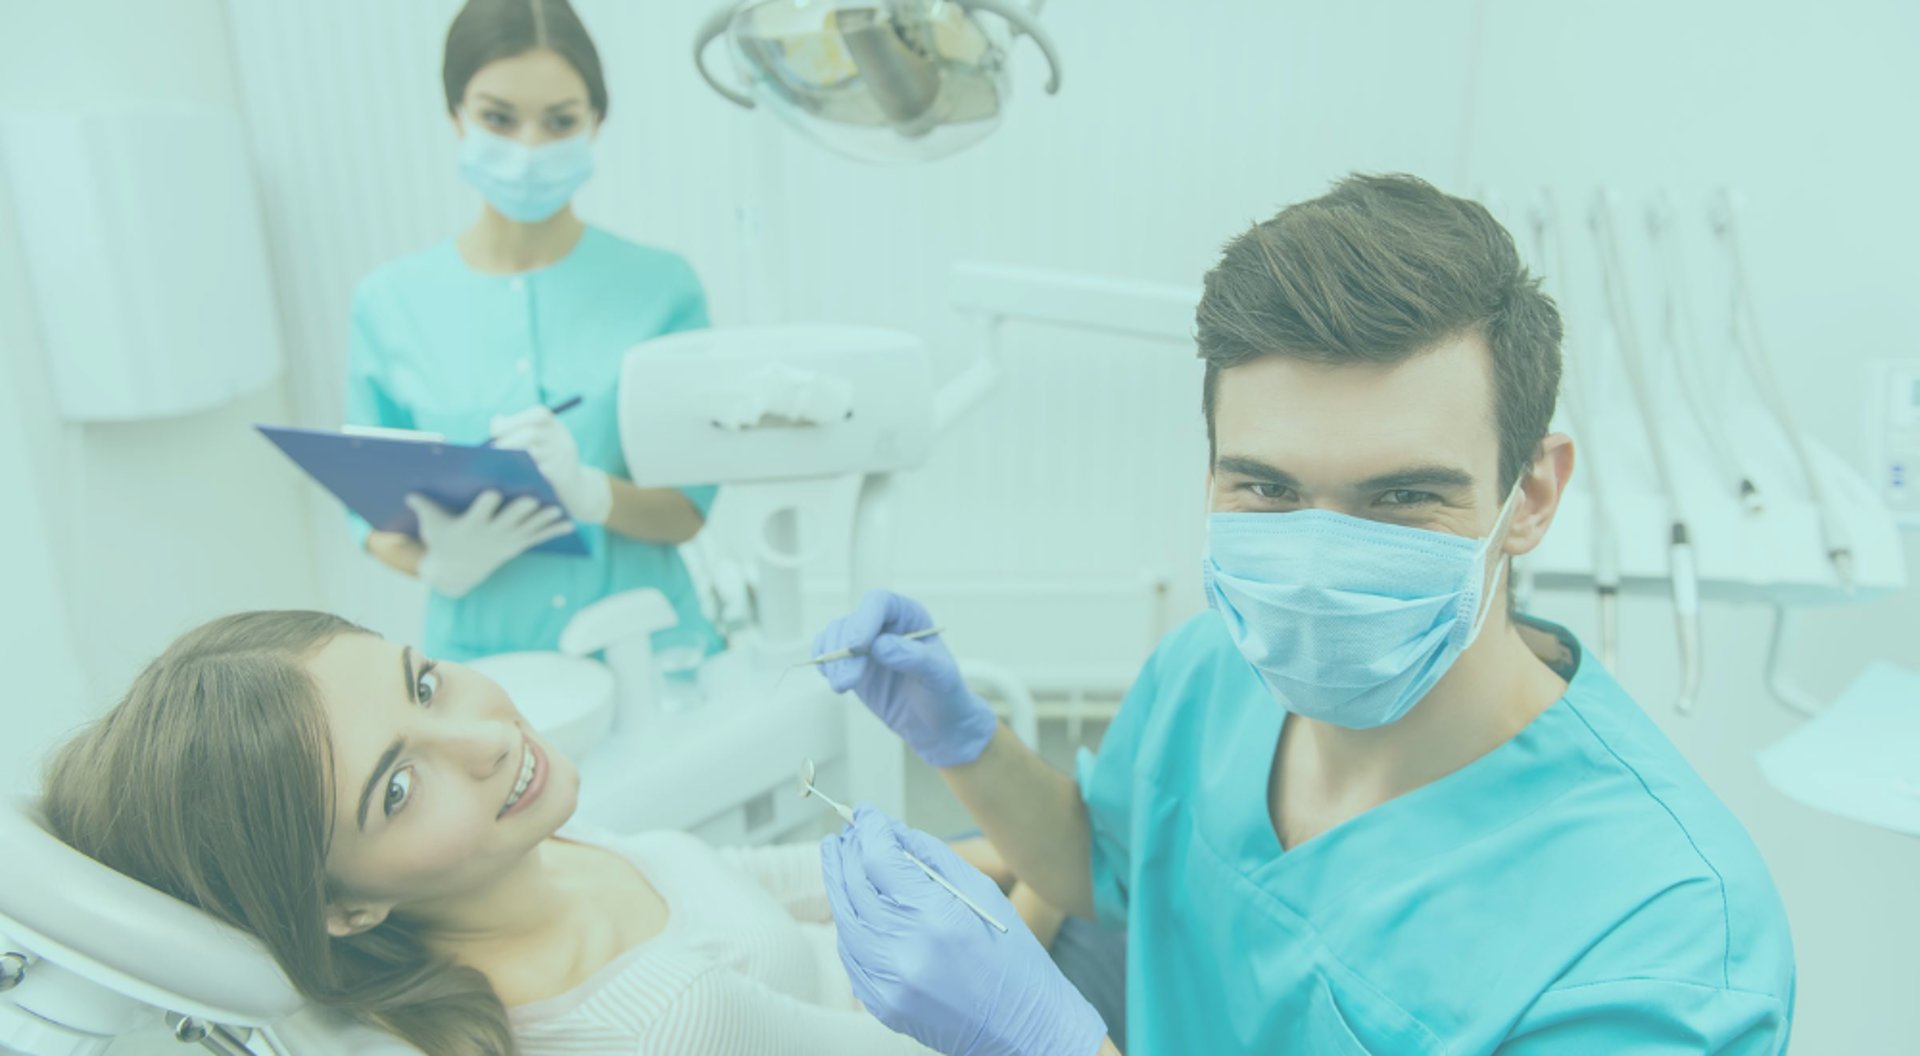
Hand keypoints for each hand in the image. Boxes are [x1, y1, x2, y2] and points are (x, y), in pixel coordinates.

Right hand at [406, 491, 569, 597]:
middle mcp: (491, 535)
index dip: (485, 505)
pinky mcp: (517, 545)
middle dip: (520, 511)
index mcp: (470, 526)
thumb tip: (408, 490)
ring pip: (528, 528)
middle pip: (508, 521)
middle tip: (533, 499)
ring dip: (544, 520)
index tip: (492, 492)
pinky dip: (554, 531)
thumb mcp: (430, 526)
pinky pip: (538, 538)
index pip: (479, 513)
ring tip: (559, 509)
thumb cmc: (443, 541)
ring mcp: (507, 541)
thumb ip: (423, 507)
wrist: (456, 572)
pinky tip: (570, 524)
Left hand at [490, 405, 611, 524]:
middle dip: (507, 442)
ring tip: (497, 465)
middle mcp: (562, 440)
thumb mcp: (541, 440)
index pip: (537, 414)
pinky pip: (537, 476)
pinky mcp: (560, 480)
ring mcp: (563, 460)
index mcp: (556, 426)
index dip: (513, 421)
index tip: (495, 432)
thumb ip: (518, 428)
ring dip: (511, 459)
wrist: (577, 489)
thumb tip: (496, 421)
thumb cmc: (549, 461)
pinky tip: (508, 478)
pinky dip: (520, 475)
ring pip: (532, 456)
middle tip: (492, 452)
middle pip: (531, 434)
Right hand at [812, 590, 996, 767]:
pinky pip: (829, 655)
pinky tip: (836, 682)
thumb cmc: (945, 695)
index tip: (857, 647)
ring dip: (833, 662)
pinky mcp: (853, 665)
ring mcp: (866, 645)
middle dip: (844, 650)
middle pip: (851, 622)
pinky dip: (826, 666)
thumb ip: (913, 658)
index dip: (864, 620)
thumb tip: (879, 645)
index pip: (879, 603)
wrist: (939, 726)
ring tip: (842, 688)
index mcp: (909, 616)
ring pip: (835, 637)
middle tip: (848, 682)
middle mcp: (884, 624)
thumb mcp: (939, 676)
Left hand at [821, 807, 1107, 1055]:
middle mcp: (905, 950)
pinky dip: (849, 926)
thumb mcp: (982, 894)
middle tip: (845, 832)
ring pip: (844, 921)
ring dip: (838, 886)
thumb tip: (893, 831)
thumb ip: (932, 857)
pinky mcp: (881, 1005)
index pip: (880, 858)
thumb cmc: (1012, 958)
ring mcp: (888, 983)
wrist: (1024, 1028)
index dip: (869, 829)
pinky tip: (853, 908)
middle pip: (854, 886)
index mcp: (936, 917)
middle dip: (846, 852)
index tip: (866, 814)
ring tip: (838, 861)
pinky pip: (851, 956)